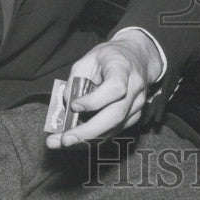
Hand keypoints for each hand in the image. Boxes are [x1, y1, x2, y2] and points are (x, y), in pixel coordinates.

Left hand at [45, 30, 160, 148]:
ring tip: (61, 142)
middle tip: (65, 139)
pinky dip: (94, 138)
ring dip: (87, 140)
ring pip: (114, 128)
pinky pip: (114, 131)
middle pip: (116, 115)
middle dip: (88, 131)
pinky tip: (76, 140)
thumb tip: (67, 105)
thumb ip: (75, 80)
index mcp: (123, 68)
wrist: (137, 57)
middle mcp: (134, 88)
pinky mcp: (134, 116)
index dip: (95, 101)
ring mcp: (137, 104)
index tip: (74, 106)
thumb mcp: (88, 59)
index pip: (116, 88)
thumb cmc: (110, 57)